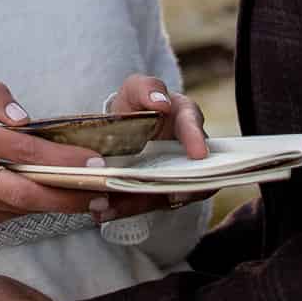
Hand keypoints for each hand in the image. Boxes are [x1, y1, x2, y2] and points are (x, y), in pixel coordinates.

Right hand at [0, 82, 99, 225]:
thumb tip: (26, 120)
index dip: (60, 158)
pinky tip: (55, 201)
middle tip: (100, 194)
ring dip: (58, 206)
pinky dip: (36, 209)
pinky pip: (11, 216)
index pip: (22, 149)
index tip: (93, 162)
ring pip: (20, 208)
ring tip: (90, 199)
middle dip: (66, 196)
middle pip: (23, 192)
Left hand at [105, 71, 215, 212]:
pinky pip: (143, 205)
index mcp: (186, 122)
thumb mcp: (136, 90)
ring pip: (163, 196)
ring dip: (139, 203)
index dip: (197, 139)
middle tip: (169, 197)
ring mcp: (173, 178)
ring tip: (110, 207)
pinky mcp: (156, 195)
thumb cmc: (137, 105)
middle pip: (191, 176)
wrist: (122, 130)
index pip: (195, 128)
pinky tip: (103, 211)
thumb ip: (147, 89)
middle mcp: (187, 155)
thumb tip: (162, 103)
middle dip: (181, 188)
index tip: (198, 153)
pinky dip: (123, 209)